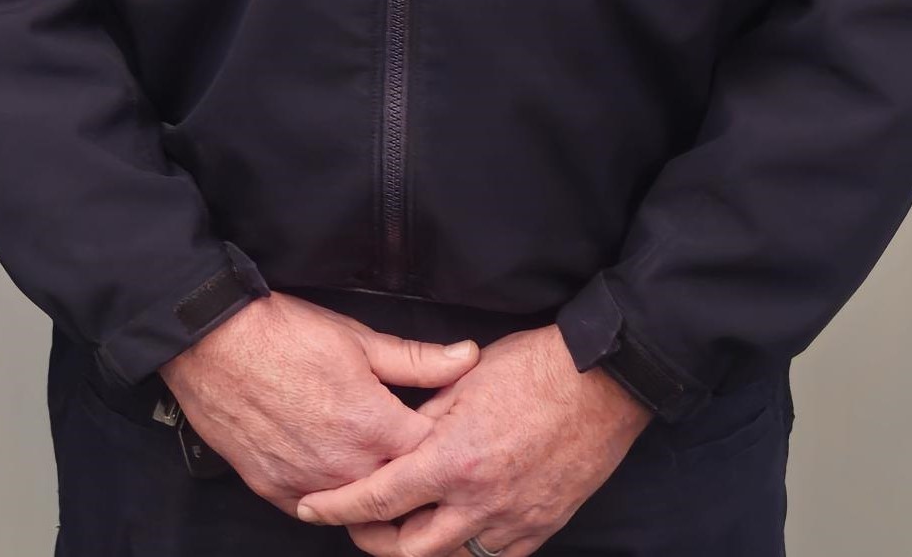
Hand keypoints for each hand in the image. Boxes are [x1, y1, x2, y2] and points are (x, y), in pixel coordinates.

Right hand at [155, 293, 480, 514]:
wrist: (209, 341)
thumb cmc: (281, 334)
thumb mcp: (357, 338)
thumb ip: (417, 358)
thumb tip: (466, 356)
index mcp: (378, 429)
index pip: (435, 457)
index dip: (443, 445)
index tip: (442, 434)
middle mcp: (348, 466)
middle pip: (400, 492)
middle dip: (410, 477)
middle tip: (404, 454)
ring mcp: (310, 483)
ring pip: (357, 508)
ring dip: (367, 489)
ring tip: (366, 463)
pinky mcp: (274, 489)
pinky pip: (313, 508)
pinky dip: (324, 494)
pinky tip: (325, 469)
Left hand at [293, 325, 650, 556]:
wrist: (601, 384)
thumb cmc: (529, 372)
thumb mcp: (458, 383)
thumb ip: (418, 419)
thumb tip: (386, 439)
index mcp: (451, 459)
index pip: (379, 498)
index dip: (337, 507)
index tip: (311, 508)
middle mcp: (480, 500)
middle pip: (409, 549)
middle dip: (373, 539)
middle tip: (358, 519)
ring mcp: (513, 520)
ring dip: (420, 545)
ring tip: (402, 523)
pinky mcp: (541, 529)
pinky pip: (493, 556)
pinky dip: (465, 546)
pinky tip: (452, 525)